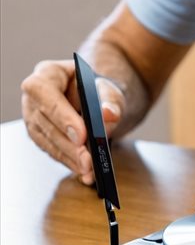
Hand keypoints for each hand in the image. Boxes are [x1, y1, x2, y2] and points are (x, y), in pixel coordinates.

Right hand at [21, 59, 124, 184]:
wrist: (94, 95)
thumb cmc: (99, 88)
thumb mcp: (109, 89)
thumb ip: (111, 100)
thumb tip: (109, 114)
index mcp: (47, 73)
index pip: (46, 93)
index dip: (62, 116)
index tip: (82, 136)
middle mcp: (34, 95)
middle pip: (46, 121)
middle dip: (68, 144)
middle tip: (88, 161)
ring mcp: (32, 116)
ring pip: (46, 140)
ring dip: (68, 157)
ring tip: (88, 170)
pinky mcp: (38, 134)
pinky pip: (51, 149)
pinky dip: (68, 161)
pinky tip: (83, 171)